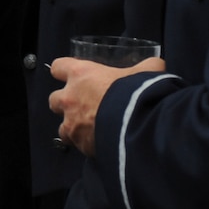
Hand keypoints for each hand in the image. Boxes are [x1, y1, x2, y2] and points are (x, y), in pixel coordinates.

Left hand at [48, 55, 164, 155]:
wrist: (137, 125)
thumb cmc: (137, 93)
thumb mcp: (147, 71)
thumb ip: (147, 66)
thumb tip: (155, 65)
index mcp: (81, 74)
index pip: (58, 66)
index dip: (64, 70)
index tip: (72, 74)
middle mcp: (70, 97)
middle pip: (53, 99)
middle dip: (65, 102)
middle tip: (82, 104)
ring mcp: (71, 122)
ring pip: (61, 125)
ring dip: (71, 125)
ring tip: (88, 128)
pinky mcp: (78, 143)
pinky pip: (74, 143)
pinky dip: (82, 143)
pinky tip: (96, 142)